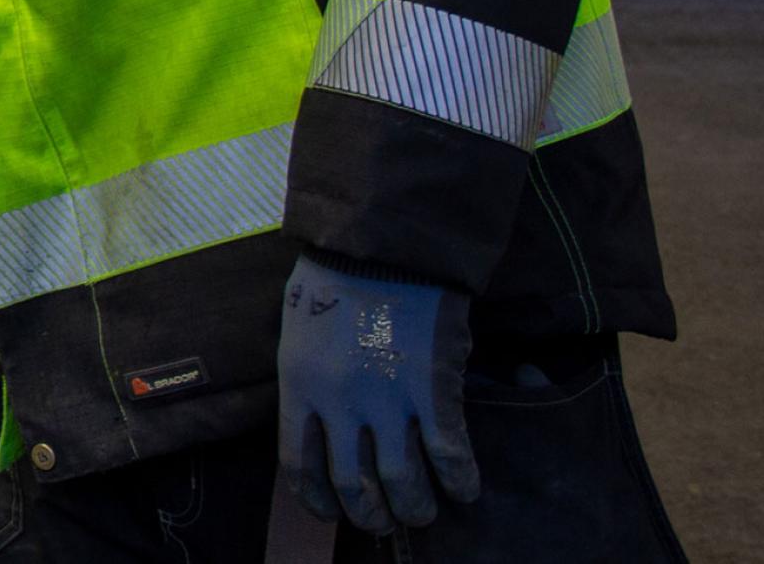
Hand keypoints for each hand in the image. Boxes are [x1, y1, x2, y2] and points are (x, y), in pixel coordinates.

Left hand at [276, 253, 479, 533]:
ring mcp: (387, 399)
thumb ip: (310, 384)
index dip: (319, 500)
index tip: (334, 512)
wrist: (381, 243)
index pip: (300, 467)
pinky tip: (465, 489)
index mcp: (298, 387)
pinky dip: (459, 481)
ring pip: (402, 483)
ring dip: (416, 507)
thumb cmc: (334, 280)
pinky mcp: (433, 389)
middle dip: (373, 514)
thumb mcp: (299, 334)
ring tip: (424, 512)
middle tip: (388, 519)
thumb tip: (325, 428)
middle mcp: (338, 403)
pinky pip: (449, 455)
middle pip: (354, 486)